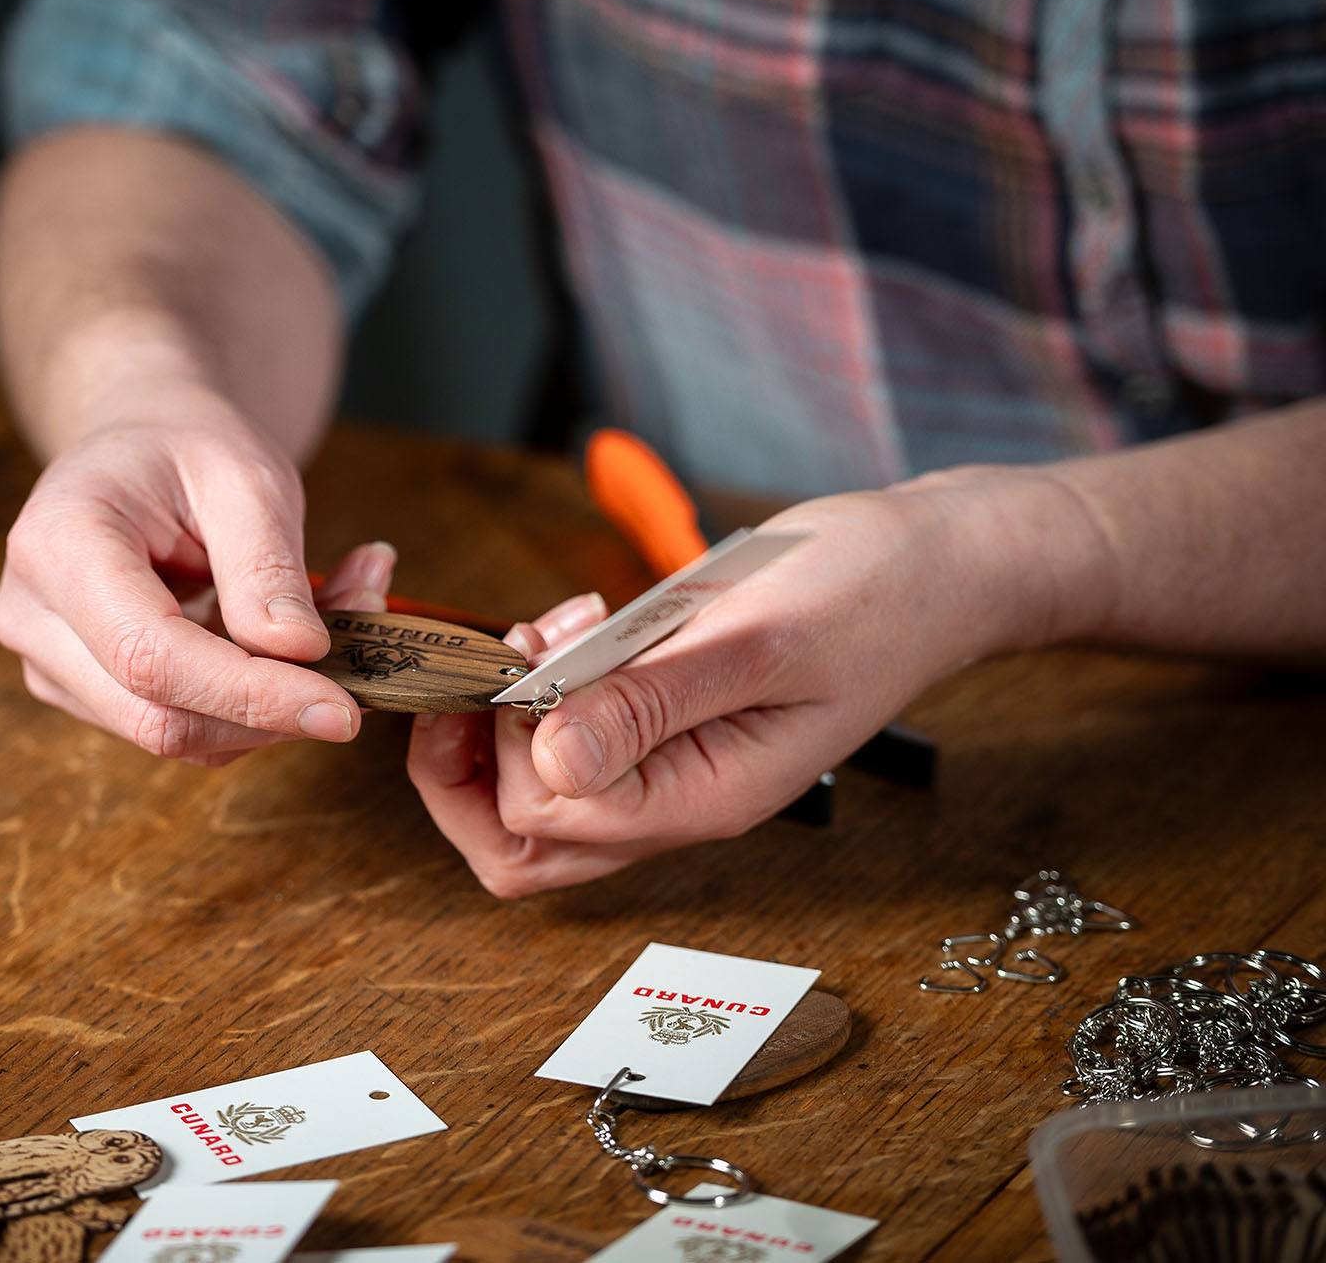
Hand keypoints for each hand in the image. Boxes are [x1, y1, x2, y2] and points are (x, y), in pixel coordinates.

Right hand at [0, 376, 392, 765]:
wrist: (139, 445)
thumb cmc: (187, 446)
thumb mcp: (245, 476)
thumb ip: (267, 565)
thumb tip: (301, 654)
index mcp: (58, 546)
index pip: (151, 657)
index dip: (251, 695)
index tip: (342, 707)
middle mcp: (33, 617)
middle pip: (159, 717)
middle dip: (273, 711)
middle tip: (364, 658)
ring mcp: (51, 665)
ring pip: (178, 735)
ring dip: (275, 707)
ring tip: (344, 617)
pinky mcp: (86, 693)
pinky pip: (184, 727)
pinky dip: (255, 705)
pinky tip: (296, 644)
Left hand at [407, 471, 1085, 893]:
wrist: (934, 568)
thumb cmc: (870, 596)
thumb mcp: (757, 639)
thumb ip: (653, 702)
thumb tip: (552, 757)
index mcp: (701, 799)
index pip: (545, 819)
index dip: (504, 742)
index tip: (528, 655)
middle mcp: (676, 801)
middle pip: (524, 840)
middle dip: (475, 755)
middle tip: (508, 658)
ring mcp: (669, 769)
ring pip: (540, 797)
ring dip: (509, 719)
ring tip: (551, 634)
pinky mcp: (666, 726)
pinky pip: (575, 742)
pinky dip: (547, 690)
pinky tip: (578, 628)